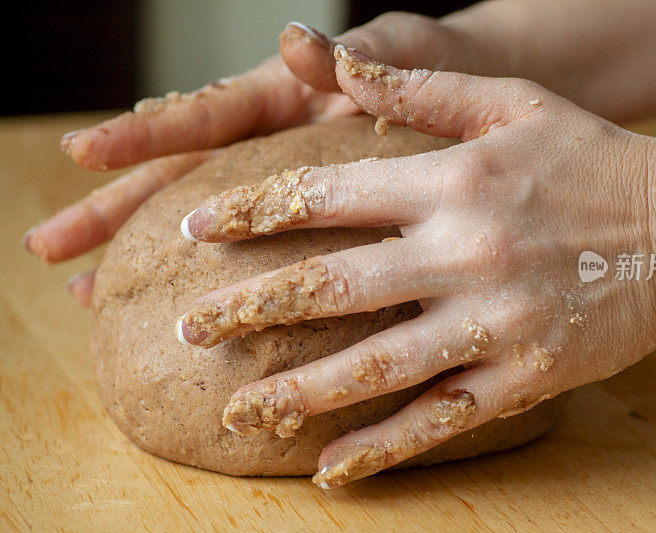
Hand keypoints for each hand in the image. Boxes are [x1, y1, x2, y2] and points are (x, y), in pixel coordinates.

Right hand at [23, 13, 482, 304]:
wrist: (480, 105)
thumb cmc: (442, 69)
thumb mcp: (409, 53)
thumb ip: (361, 55)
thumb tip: (297, 42)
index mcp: (290, 98)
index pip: (209, 117)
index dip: (148, 136)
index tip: (85, 155)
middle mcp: (276, 142)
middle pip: (182, 177)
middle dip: (115, 208)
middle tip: (49, 246)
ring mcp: (291, 186)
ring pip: (205, 221)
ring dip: (145, 254)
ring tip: (87, 291)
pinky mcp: (320, 224)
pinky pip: (263, 257)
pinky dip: (220, 282)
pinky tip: (182, 312)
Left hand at [176, 47, 655, 487]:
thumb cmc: (592, 159)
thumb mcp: (513, 102)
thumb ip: (420, 88)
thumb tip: (335, 64)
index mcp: (452, 182)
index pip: (326, 195)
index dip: (252, 211)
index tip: (196, 230)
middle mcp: (464, 253)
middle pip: (333, 287)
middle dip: (250, 309)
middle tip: (189, 327)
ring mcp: (492, 324)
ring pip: (375, 367)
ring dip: (297, 392)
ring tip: (238, 412)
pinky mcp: (523, 377)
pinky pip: (440, 419)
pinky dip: (383, 447)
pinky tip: (331, 468)